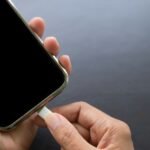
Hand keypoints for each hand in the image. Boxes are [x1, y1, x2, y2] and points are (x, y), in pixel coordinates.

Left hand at [0, 17, 71, 149]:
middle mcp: (21, 81)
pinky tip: (64, 63)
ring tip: (53, 44)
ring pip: (46, 69)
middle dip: (36, 42)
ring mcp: (35, 91)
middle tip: (38, 29)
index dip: (22, 40)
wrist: (6, 149)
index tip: (27, 28)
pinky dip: (63, 73)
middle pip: (31, 58)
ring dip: (51, 55)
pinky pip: (57, 85)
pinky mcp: (46, 101)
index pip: (16, 55)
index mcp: (8, 78)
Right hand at [41, 102, 133, 149]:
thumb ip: (69, 136)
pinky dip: (72, 149)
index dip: (62, 111)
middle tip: (58, 144)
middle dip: (65, 132)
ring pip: (77, 135)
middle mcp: (109, 131)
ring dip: (68, 145)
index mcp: (111, 127)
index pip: (81, 109)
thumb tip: (52, 118)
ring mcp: (104, 142)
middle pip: (79, 122)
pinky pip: (79, 144)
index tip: (45, 117)